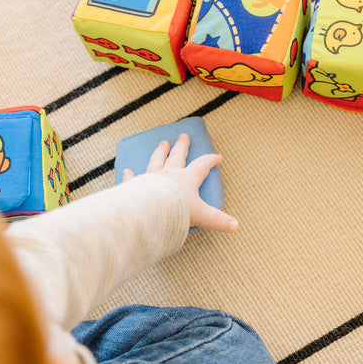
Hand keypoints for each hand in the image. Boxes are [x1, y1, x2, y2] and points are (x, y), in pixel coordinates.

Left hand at [122, 134, 237, 232]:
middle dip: (182, 146)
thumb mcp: (202, 216)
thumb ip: (218, 220)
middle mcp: (170, 173)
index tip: (218, 157)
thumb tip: (235, 226)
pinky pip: (133, 178)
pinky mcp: (137, 185)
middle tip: (183, 136)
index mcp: (187, 179)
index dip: (211, 160)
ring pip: (157, 160)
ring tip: (162, 144)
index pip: (203, 165)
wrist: (151, 211)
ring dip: (160, 152)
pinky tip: (127, 170)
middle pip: (178, 156)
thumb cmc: (177, 211)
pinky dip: (130, 174)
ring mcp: (152, 177)